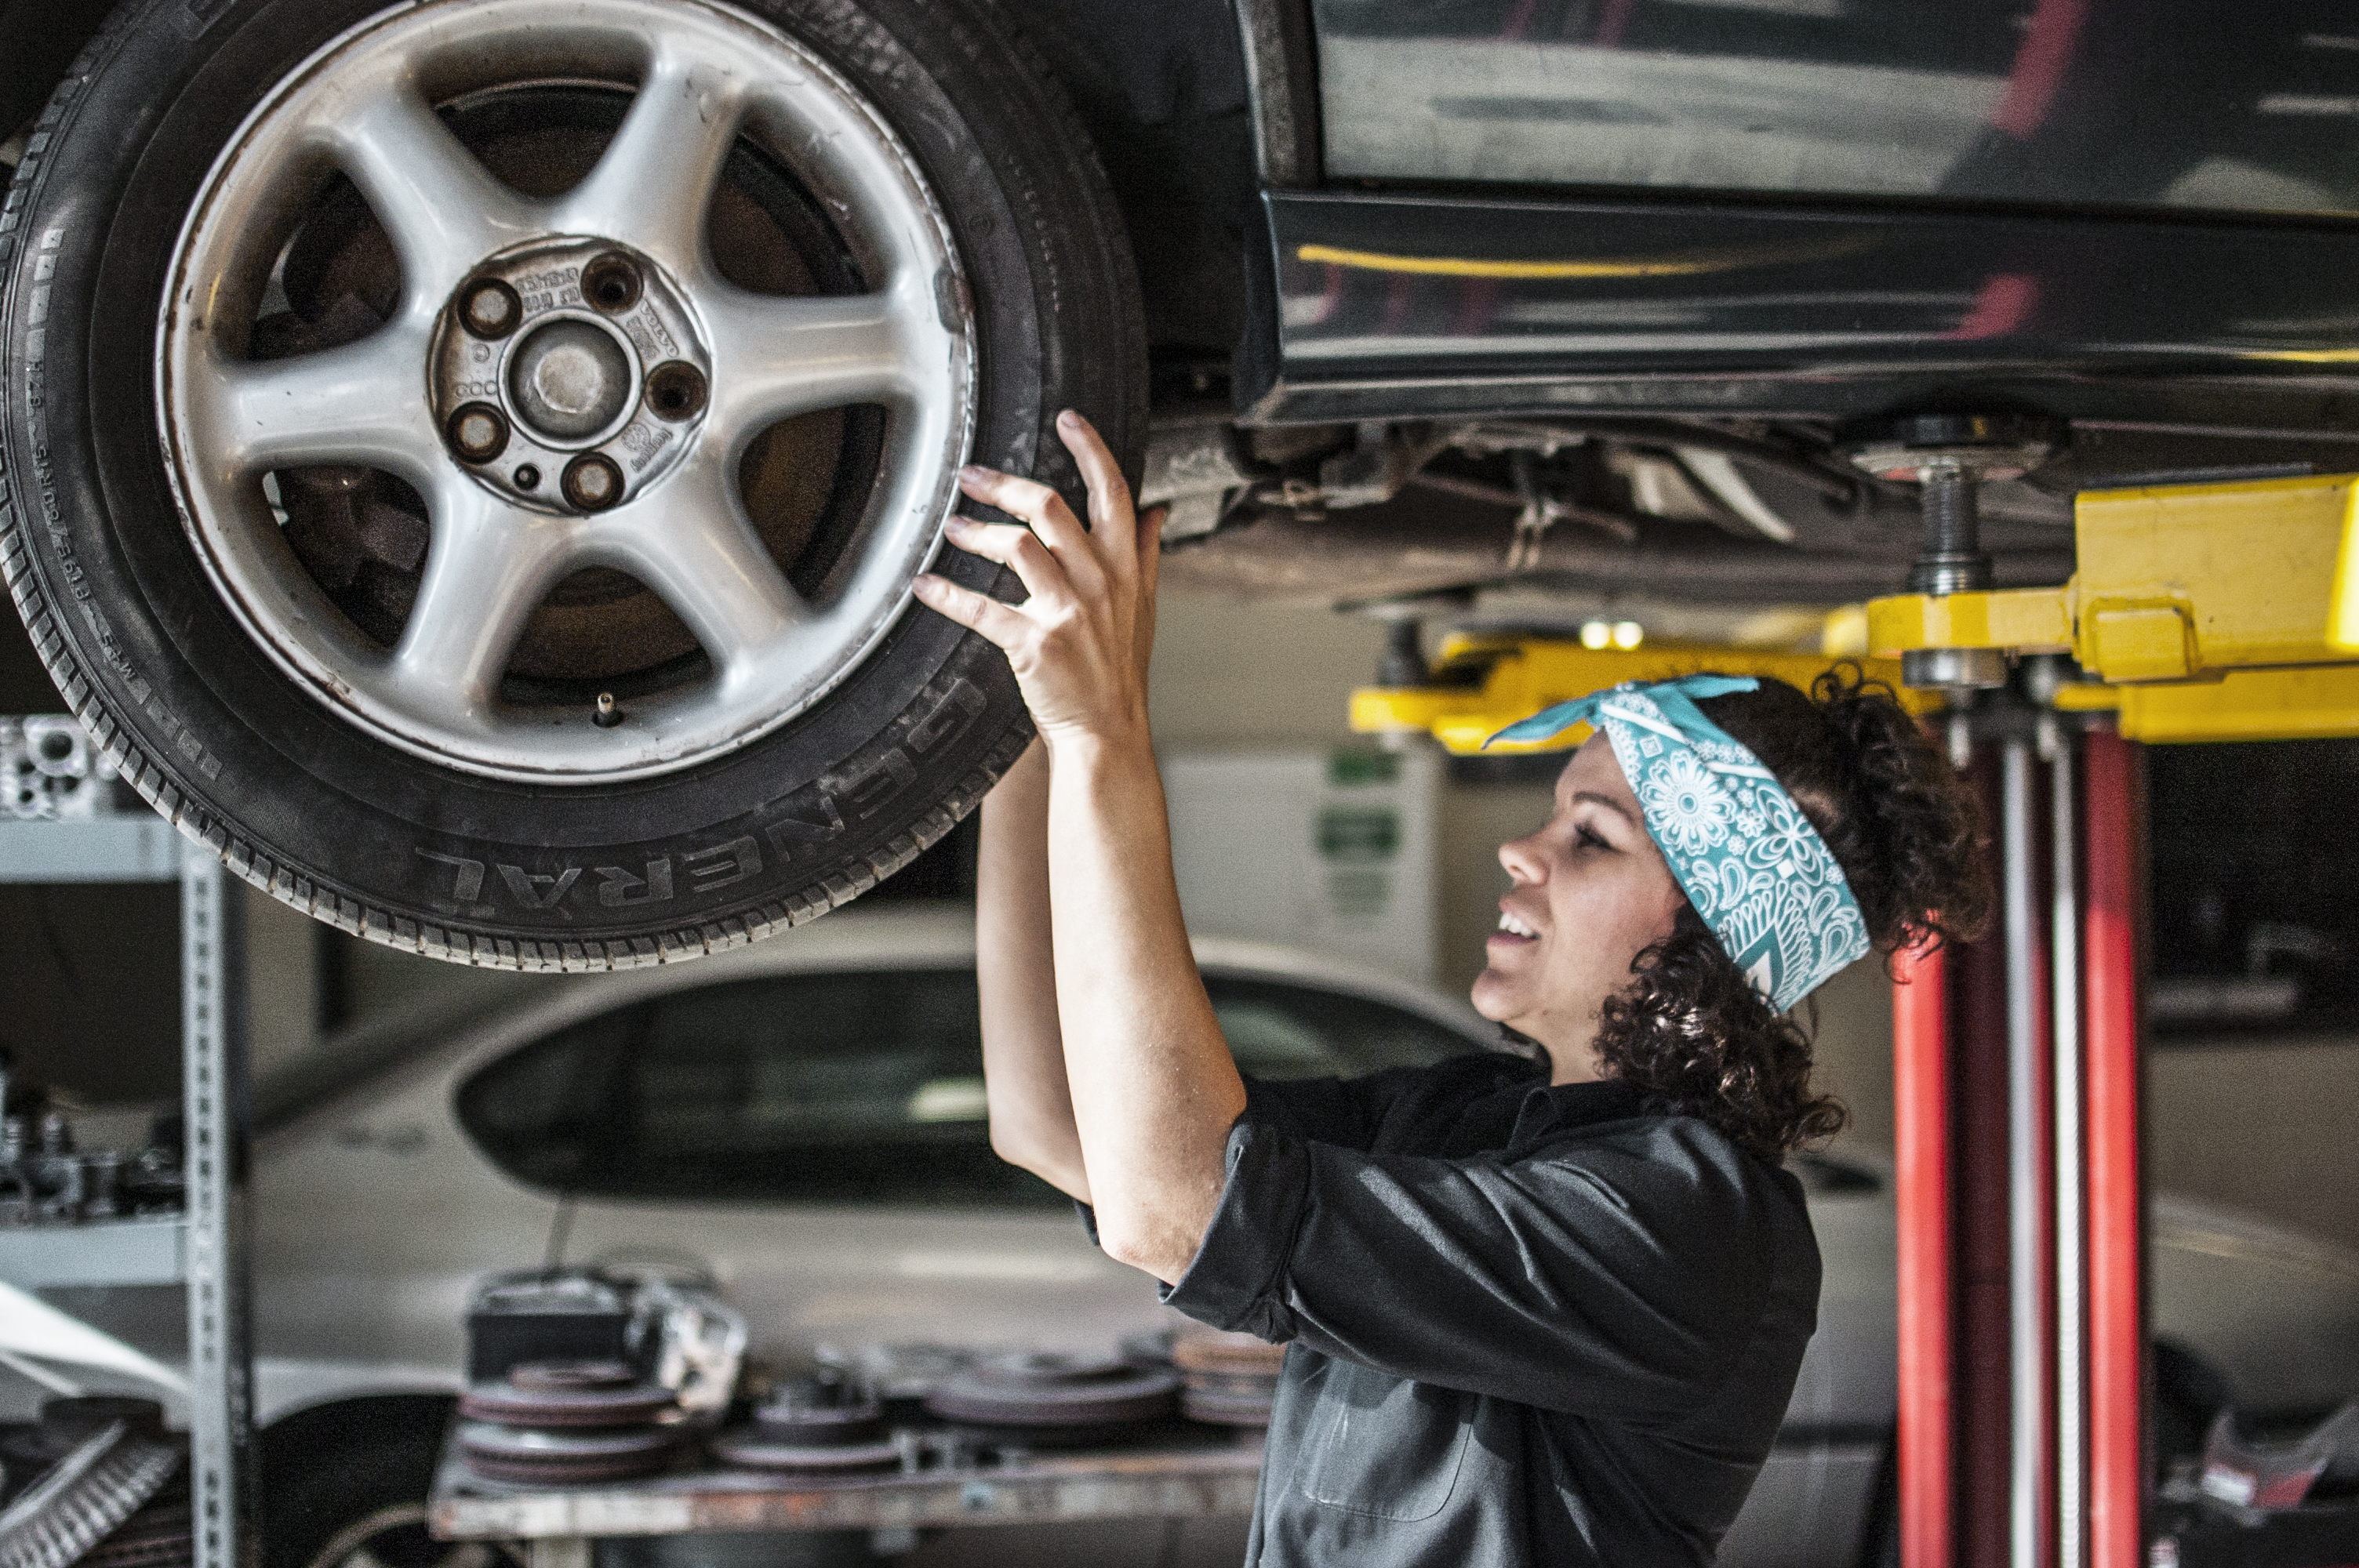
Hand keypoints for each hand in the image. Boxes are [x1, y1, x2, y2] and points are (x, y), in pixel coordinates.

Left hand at [914, 410, 1163, 747]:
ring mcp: (1067, 613)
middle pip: (1050, 508)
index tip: (1068, 420)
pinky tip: (924, 585)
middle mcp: (1098, 583)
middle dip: (1004, 485)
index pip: (1113, 494)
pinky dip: (946, 594)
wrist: (1108, 730)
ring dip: (975, 531)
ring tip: (951, 526)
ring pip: (1016, 547)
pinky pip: (982, 609)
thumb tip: (1155, 512)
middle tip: (972, 476)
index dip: (1091, 450)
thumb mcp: (1143, 608)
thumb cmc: (1119, 670)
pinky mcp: (1035, 645)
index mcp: (1124, 568)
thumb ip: (1143, 555)